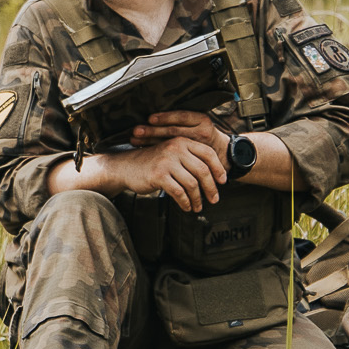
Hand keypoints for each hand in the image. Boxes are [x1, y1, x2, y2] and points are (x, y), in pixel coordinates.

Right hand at [104, 137, 227, 210]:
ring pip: (192, 184)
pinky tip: (186, 207)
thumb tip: (212, 177)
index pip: (208, 154)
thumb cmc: (152, 163)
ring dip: (197, 198)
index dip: (218, 168)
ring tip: (198, 206)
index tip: (223, 181)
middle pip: (203, 170)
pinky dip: (185, 202)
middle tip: (214, 199)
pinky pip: (179, 192)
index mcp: (182, 141)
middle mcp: (176, 148)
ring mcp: (167, 161)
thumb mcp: (171, 154)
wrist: (125, 166)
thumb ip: (189, 159)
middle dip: (211, 188)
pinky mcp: (159, 175)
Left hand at [130, 110, 226, 150]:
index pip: (182, 116)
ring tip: (135, 140)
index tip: (150, 118)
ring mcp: (198, 146)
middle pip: (174, 130)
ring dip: (151, 141)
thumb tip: (153, 115)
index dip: (166, 117)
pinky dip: (158, 151)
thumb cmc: (205, 136)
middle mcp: (201, 132)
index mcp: (202, 120)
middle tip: (136, 131)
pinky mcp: (195, 158)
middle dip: (153, 130)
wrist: (224, 152)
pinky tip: (145, 150)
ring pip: (172, 143)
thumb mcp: (200, 124)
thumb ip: (183, 121)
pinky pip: (174, 155)